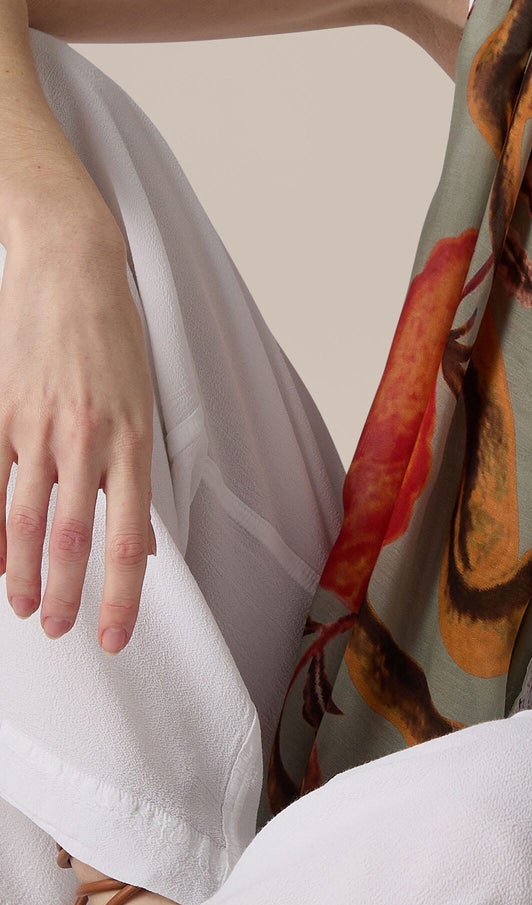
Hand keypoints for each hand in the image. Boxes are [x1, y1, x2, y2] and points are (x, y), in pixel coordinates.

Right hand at [0, 211, 158, 653]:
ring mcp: (38, 425)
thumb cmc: (115, 336)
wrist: (73, 266)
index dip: (121, 596)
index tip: (113, 637)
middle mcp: (86, 439)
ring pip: (25, 517)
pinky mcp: (1, 409)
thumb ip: (136, 476)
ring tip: (24, 608)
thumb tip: (143, 544)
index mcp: (132, 440)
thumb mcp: (143, 404)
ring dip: (22, 571)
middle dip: (66, 594)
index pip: (128, 539)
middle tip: (60, 631)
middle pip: (73, 537)